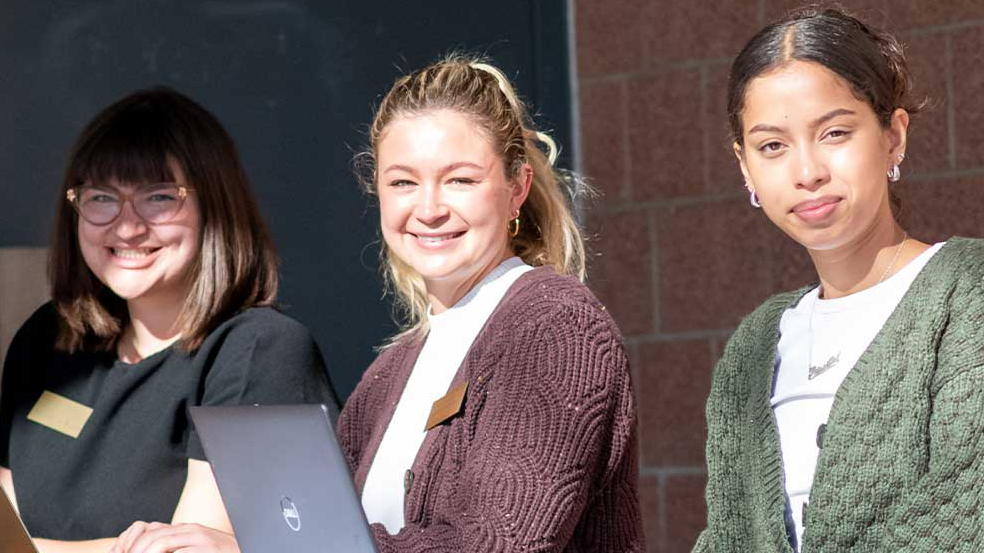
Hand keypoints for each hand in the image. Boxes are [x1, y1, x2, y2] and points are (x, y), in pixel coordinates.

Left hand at [110, 521, 238, 552]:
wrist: (246, 550)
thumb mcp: (196, 548)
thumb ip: (177, 546)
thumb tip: (150, 547)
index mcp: (186, 529)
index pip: (150, 531)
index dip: (131, 546)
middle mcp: (191, 530)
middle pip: (152, 536)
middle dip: (134, 550)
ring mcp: (199, 539)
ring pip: (161, 542)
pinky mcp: (205, 549)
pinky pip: (177, 552)